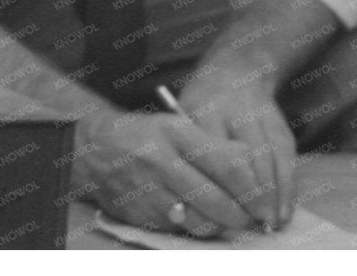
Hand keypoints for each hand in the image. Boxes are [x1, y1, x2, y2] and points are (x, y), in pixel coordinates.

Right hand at [73, 109, 269, 237]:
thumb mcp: (176, 126)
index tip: (265, 203)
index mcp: (176, 134)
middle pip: (218, 201)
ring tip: (224, 219)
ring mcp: (149, 191)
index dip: (254, 190)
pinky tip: (195, 218)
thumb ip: (214, 145)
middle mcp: (162, 162)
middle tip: (250, 218)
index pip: (229, 166)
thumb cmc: (142, 136)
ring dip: (220, 226)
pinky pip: (179, 230)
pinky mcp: (140, 215)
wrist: (90, 151)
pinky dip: (193, 228)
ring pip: (201, 222)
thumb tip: (253, 167)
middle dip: (242, 216)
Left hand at [175, 78, 295, 229]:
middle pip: (245, 155)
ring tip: (271, 223)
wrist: (234, 71)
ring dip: (273, 195)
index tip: (219, 212)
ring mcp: (259, 115)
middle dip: (250, 193)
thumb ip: (188, 154)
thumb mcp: (183, 120)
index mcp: (201, 110)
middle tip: (251, 225)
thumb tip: (192, 204)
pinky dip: (288, 187)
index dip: (217, 184)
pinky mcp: (280, 123)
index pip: (210, 152)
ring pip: (270, 157)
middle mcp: (232, 111)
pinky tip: (285, 210)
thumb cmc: (200, 108)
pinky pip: (287, 157)